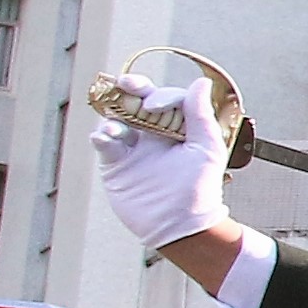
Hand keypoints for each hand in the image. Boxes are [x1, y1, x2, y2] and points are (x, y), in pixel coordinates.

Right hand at [91, 78, 232, 248]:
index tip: (155, 106)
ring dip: (115, 114)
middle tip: (127, 83)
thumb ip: (200, 115)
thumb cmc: (200, 189)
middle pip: (139, 101)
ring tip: (116, 128)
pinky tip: (105, 137)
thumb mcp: (206, 149)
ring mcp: (134, 148)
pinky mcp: (116, 164)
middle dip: (132, 88)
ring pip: (118, 118)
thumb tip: (200, 82)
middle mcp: (155, 134)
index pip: (167, 99)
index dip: (160, 96)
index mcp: (179, 128)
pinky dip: (101, 135)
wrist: (179, 226)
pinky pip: (104, 143)